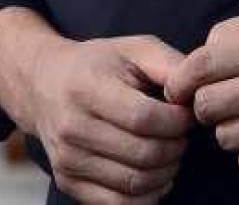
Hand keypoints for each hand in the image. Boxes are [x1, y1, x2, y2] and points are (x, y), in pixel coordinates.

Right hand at [17, 34, 192, 203]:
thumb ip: (170, 64)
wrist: (42, 84)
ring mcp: (67, 159)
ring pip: (136, 183)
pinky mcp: (67, 182)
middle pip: (144, 155)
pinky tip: (154, 174)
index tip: (186, 114)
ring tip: (169, 151)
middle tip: (181, 135)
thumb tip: (195, 96)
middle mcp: (71, 126)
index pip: (144, 118)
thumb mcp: (133, 48)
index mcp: (86, 87)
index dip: (177, 122)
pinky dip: (148, 196)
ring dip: (166, 172)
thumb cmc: (97, 65)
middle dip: (176, 147)